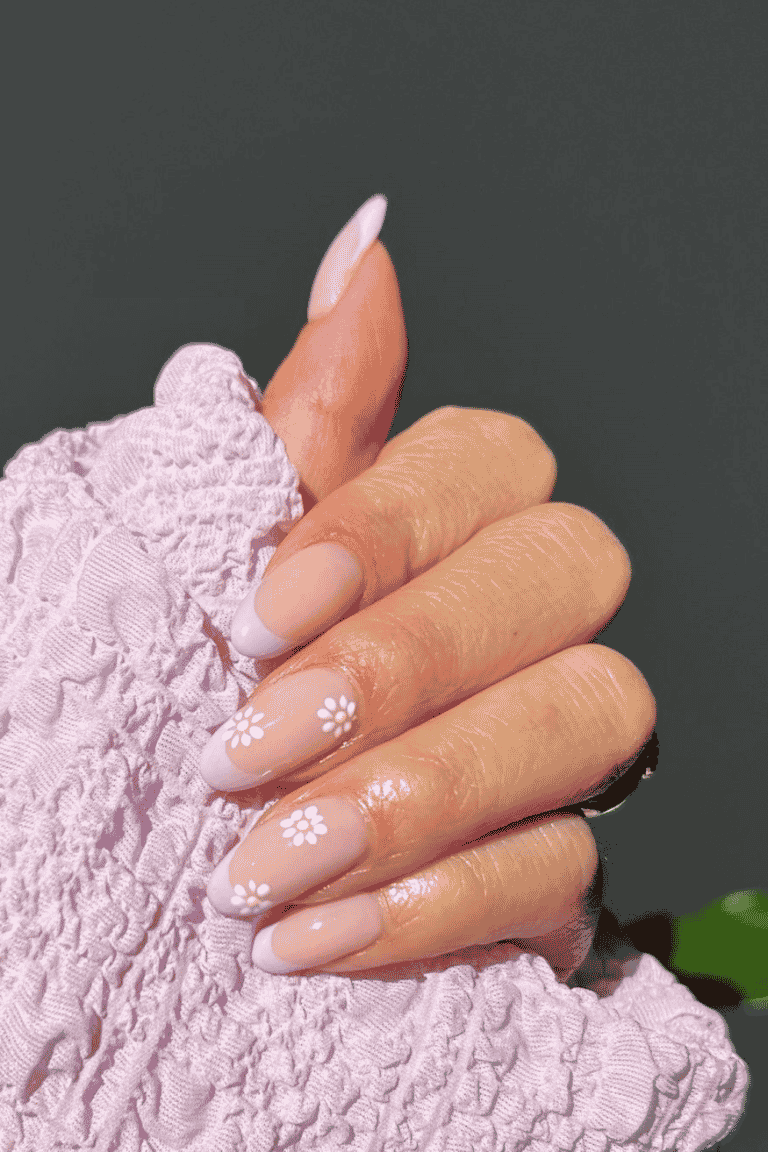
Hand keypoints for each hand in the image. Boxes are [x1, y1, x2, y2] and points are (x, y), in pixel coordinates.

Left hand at [200, 195, 656, 982]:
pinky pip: (566, 867)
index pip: (491, 461)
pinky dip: (438, 905)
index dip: (389, 526)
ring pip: (592, 714)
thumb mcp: (244, 533)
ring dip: (420, 795)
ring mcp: (565, 729)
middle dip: (406, 665)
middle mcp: (535, 603)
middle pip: (567, 576)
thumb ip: (319, 403)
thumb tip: (367, 245)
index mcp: (459, 508)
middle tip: (248, 749)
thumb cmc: (221, 664)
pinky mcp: (564, 854)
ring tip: (266, 867)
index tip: (260, 610)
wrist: (210, 833)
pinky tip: (319, 937)